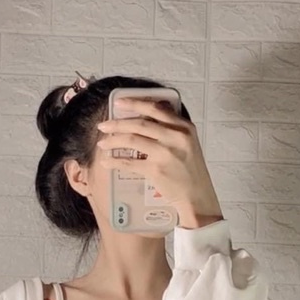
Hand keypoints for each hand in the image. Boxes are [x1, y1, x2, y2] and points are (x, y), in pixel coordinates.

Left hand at [95, 97, 223, 225]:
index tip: (119, 102)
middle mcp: (175, 136)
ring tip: (102, 143)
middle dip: (117, 123)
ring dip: (113, 141)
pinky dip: (115, 162)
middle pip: (139, 123)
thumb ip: (172, 129)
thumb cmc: (192, 172)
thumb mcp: (189, 143)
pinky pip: (130, 163)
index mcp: (184, 126)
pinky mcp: (156, 170)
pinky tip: (107, 162)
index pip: (155, 108)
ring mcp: (165, 153)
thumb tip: (147, 117)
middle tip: (103, 126)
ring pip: (132, 140)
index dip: (134, 103)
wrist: (197, 197)